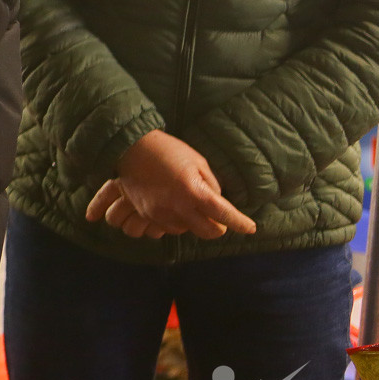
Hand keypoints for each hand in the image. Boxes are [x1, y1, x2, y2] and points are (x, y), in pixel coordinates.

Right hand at [86, 131, 256, 239]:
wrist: (128, 147)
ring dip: (193, 222)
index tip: (250, 228)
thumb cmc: (166, 149)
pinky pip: (168, 228)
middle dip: (217, 227)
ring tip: (189, 205)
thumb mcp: (197, 161)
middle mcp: (177, 207)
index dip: (240, 223)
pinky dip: (176, 221)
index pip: (224, 215)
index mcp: (192, 191)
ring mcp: (160, 214)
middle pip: (208, 232)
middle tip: (218, 217)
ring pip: (187, 231)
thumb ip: (211, 185)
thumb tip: (217, 203)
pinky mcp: (146, 215)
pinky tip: (173, 207)